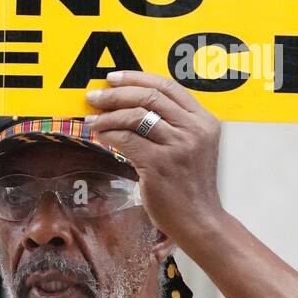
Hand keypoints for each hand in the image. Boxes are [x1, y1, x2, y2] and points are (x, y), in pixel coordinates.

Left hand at [84, 70, 225, 244]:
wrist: (199, 220)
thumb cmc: (190, 186)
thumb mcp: (193, 147)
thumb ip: (173, 125)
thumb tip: (133, 106)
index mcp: (205, 120)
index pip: (168, 86)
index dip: (137, 78)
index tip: (113, 78)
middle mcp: (195, 129)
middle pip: (149, 97)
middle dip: (116, 94)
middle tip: (94, 96)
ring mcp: (178, 146)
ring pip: (136, 116)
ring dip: (108, 115)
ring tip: (92, 120)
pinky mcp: (160, 164)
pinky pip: (126, 139)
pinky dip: (108, 134)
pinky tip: (99, 135)